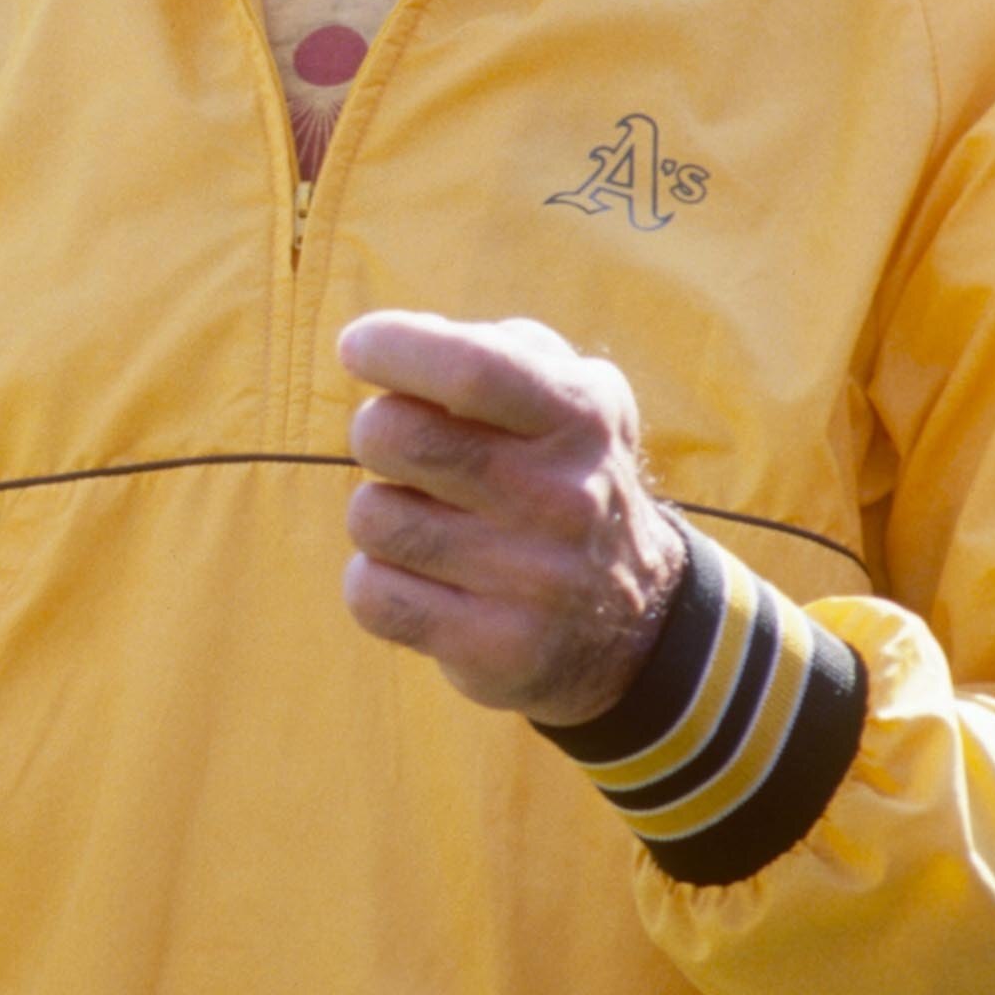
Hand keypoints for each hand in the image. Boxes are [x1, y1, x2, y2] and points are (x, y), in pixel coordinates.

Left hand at [338, 310, 687, 722]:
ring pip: (372, 517)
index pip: (472, 370)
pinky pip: (371, 594)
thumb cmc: (561, 474)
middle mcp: (564, 498)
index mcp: (580, 417)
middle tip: (399, 443)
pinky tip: (423, 578)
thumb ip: (492, 347)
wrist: (634, 620)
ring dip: (379, 510)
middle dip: (375, 429)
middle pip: (397, 437)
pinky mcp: (495, 651)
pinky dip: (375, 580)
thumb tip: (388, 343)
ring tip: (427, 519)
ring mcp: (532, 581)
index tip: (359, 347)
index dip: (394, 347)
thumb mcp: (570, 392)